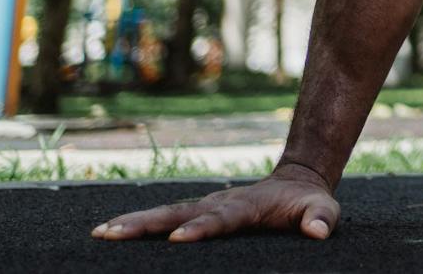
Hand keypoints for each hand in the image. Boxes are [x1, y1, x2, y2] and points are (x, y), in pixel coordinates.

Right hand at [92, 163, 339, 242]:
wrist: (295, 183)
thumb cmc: (308, 204)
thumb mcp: (323, 209)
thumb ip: (321, 218)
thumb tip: (319, 232)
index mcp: (245, 207)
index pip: (220, 219)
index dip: (201, 229)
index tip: (178, 238)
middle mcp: (218, 203)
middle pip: (178, 213)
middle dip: (147, 224)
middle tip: (113, 233)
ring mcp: (204, 206)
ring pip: (164, 213)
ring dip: (132, 223)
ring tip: (100, 233)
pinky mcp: (195, 212)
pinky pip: (163, 218)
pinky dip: (136, 224)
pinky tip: (108, 233)